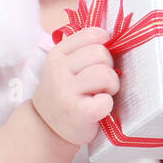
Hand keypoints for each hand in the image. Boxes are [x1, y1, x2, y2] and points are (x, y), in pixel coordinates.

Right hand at [31, 27, 118, 145]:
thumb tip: (115, 37)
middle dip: (109, 68)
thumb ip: (84, 50)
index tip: (100, 62)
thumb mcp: (67, 66)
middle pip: (101, 53)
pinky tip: (98, 108)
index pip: (92, 35)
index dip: (104, 47)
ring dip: (111, 86)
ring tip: (101, 94)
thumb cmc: (66, 94)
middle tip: (101, 83)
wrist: (47, 128)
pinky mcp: (77, 111)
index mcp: (58, 53)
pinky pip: (105, 101)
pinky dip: (107, 105)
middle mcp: (58, 69)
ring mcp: (65, 90)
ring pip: (106, 74)